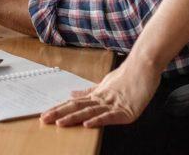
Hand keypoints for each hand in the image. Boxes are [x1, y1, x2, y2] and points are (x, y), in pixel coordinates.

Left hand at [41, 58, 161, 126]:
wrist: (144, 65)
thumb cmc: (127, 76)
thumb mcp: (105, 84)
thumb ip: (89, 91)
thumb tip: (72, 93)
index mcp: (96, 95)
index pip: (73, 103)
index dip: (59, 109)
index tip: (44, 114)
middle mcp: (101, 99)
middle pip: (77, 107)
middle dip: (60, 114)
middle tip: (44, 119)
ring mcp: (113, 104)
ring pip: (90, 111)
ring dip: (74, 118)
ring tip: (60, 123)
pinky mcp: (126, 110)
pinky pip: (110, 116)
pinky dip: (98, 120)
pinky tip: (87, 124)